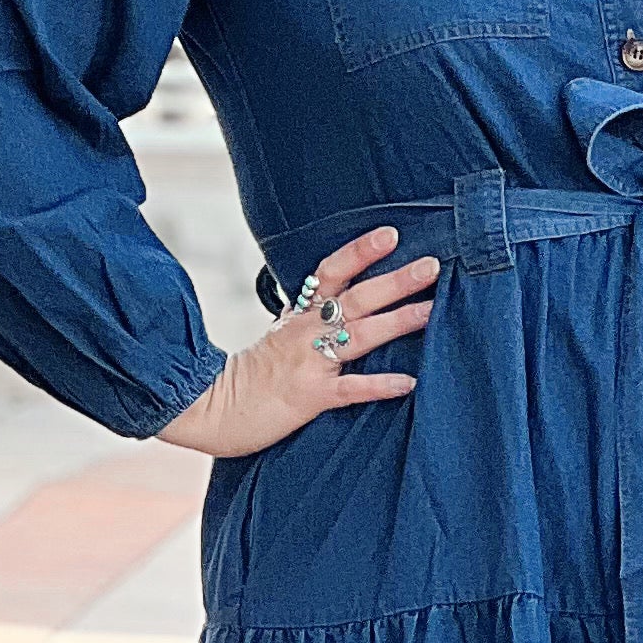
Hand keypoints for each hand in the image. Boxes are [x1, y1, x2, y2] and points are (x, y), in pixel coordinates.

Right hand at [156, 227, 435, 457]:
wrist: (210, 408)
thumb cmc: (252, 375)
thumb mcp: (280, 335)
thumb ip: (310, 317)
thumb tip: (343, 302)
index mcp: (299, 314)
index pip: (331, 272)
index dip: (360, 251)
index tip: (391, 234)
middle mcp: (305, 332)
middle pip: (355, 298)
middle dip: (395, 280)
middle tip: (432, 265)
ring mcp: (308, 362)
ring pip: (359, 335)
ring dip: (397, 321)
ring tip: (431, 310)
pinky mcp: (310, 396)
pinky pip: (349, 389)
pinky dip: (379, 384)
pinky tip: (408, 382)